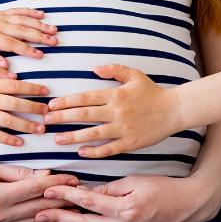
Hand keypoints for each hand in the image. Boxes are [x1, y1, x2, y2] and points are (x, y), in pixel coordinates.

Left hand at [0, 9, 57, 64]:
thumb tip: (6, 66)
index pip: (13, 44)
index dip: (27, 50)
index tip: (41, 55)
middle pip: (23, 30)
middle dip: (40, 36)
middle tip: (55, 41)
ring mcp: (0, 17)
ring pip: (23, 19)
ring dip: (39, 24)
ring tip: (54, 29)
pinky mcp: (0, 13)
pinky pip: (17, 10)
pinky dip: (30, 12)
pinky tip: (42, 14)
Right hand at [0, 65, 49, 145]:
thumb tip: (13, 73)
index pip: (16, 86)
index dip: (33, 89)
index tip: (46, 91)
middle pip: (16, 104)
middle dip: (34, 108)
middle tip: (48, 112)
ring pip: (9, 121)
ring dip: (26, 125)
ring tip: (41, 129)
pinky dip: (8, 139)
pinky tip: (20, 142)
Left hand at [37, 174, 219, 221]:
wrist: (188, 207)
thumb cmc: (164, 188)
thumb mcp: (137, 180)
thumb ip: (111, 188)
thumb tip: (87, 193)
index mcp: (126, 208)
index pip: (88, 201)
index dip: (66, 195)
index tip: (48, 189)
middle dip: (58, 219)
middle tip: (38, 214)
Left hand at [43, 64, 185, 156]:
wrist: (174, 110)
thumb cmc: (152, 92)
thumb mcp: (134, 75)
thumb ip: (113, 70)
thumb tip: (93, 68)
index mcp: (116, 94)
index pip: (85, 98)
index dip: (67, 102)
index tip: (51, 105)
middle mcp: (117, 112)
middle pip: (84, 116)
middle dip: (63, 118)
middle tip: (46, 121)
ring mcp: (123, 129)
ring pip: (94, 134)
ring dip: (73, 137)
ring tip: (58, 139)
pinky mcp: (131, 143)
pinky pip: (109, 149)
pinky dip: (95, 152)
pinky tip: (81, 152)